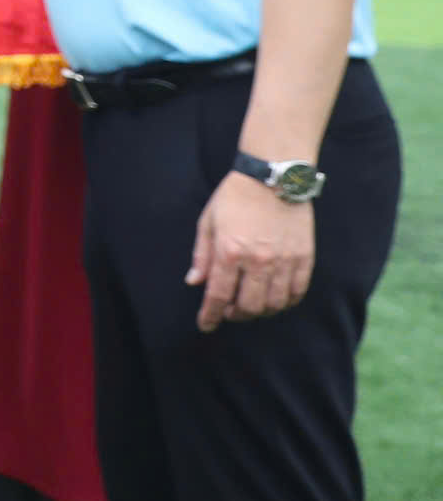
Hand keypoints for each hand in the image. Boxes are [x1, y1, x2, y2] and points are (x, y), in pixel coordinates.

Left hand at [190, 171, 315, 332]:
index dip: (210, 315)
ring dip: (260, 312)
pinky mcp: (304, 258)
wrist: (274, 176)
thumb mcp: (208, 222)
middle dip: (235, 315)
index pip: (218, 296)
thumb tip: (195, 283)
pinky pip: (297, 292)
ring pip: (274, 304)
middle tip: (229, 312)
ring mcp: (284, 261)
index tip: (205, 325)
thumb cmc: (235, 197)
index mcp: (230, 252)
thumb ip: (202, 256)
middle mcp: (258, 260)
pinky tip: (275, 299)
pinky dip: (285, 302)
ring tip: (251, 305)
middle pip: (249, 307)